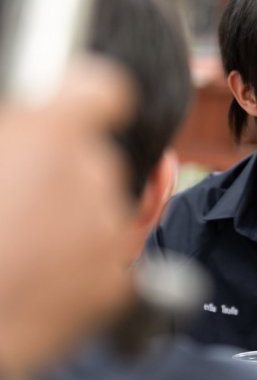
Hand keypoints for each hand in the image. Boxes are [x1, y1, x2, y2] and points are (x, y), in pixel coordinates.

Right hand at [0, 57, 135, 379]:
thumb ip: (17, 141)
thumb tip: (25, 142)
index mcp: (51, 136)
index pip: (103, 92)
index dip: (90, 99)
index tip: (77, 109)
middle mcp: (94, 176)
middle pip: (95, 164)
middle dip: (63, 179)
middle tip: (17, 207)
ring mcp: (109, 233)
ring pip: (101, 215)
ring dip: (71, 228)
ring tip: (19, 255)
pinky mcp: (116, 286)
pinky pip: (107, 267)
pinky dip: (82, 275)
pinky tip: (40, 288)